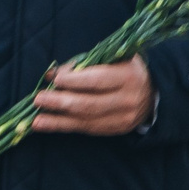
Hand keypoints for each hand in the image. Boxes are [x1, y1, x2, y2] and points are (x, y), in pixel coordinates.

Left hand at [32, 56, 153, 135]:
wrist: (153, 93)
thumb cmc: (124, 69)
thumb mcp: (112, 59)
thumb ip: (85, 64)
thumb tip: (52, 74)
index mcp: (128, 76)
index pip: (98, 80)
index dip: (74, 81)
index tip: (55, 79)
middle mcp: (127, 99)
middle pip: (90, 103)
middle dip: (61, 102)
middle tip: (38, 99)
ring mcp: (123, 117)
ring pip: (86, 120)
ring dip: (57, 119)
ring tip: (35, 119)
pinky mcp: (115, 129)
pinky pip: (86, 129)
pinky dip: (63, 126)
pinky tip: (44, 125)